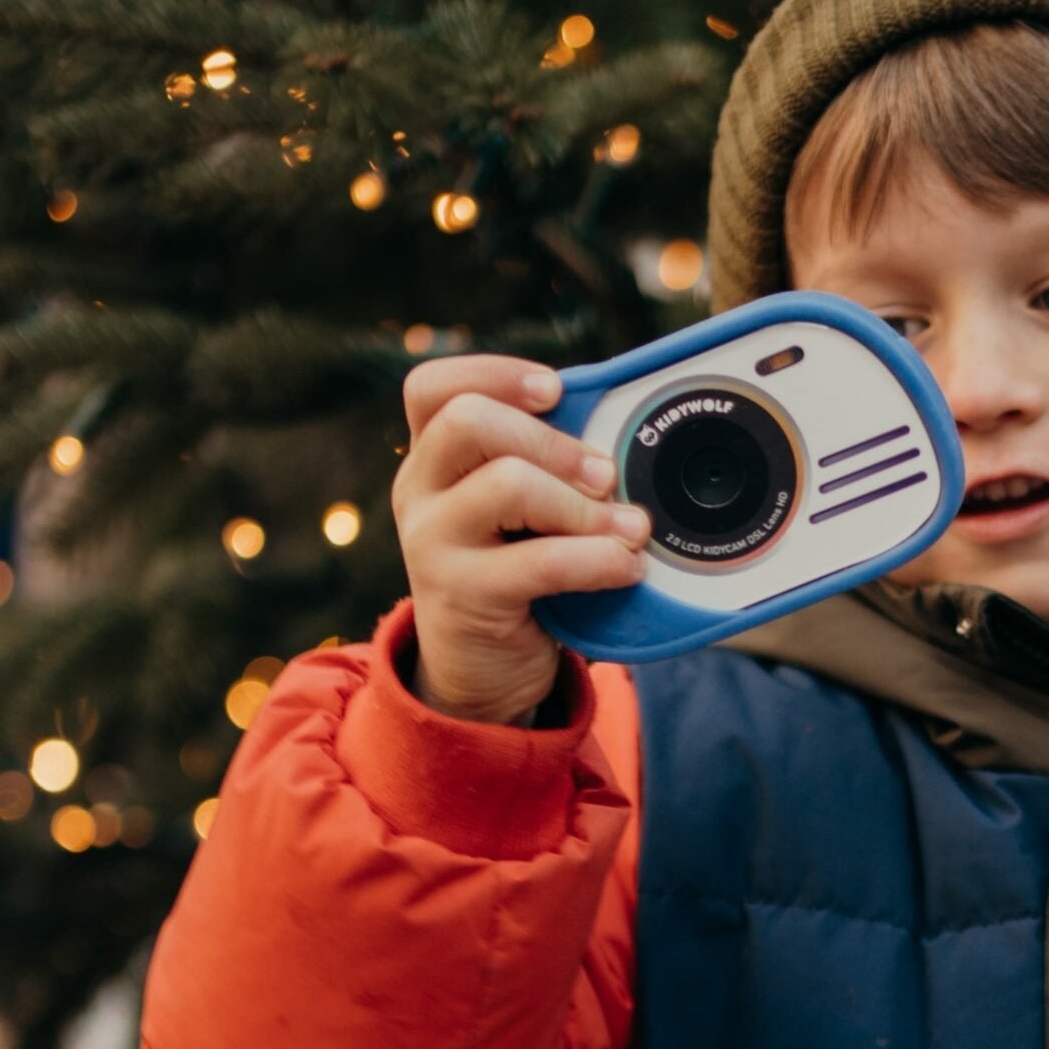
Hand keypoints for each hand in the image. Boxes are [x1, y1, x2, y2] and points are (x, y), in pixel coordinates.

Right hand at [390, 353, 650, 724]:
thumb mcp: (517, 516)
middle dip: (550, 439)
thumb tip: (618, 431)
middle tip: (605, 474)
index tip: (555, 389)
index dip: (494, 373)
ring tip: (628, 527)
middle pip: (467, 420)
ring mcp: (432, 544)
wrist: (481, 675)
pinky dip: (598, 559)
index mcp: (431, 460)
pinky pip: (541, 560)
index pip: (433, 387)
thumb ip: (544, 471)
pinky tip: (627, 568)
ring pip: (507, 483)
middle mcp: (419, 493)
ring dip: (583, 502)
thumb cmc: (513, 580)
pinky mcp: (463, 595)